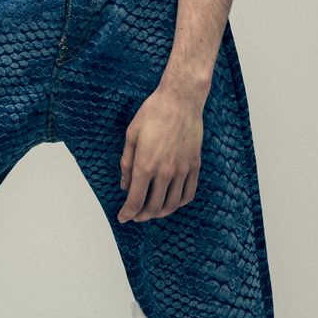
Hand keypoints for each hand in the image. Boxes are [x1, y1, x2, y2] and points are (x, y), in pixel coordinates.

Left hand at [118, 81, 203, 221]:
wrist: (181, 99)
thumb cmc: (153, 113)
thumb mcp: (131, 135)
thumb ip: (127, 164)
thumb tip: (125, 185)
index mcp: (146, 165)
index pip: (136, 200)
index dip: (127, 213)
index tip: (122, 218)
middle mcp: (165, 171)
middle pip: (154, 206)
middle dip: (142, 216)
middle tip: (135, 216)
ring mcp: (183, 169)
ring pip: (173, 203)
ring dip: (161, 213)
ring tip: (152, 212)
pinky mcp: (195, 165)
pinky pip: (189, 193)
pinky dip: (180, 203)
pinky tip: (172, 202)